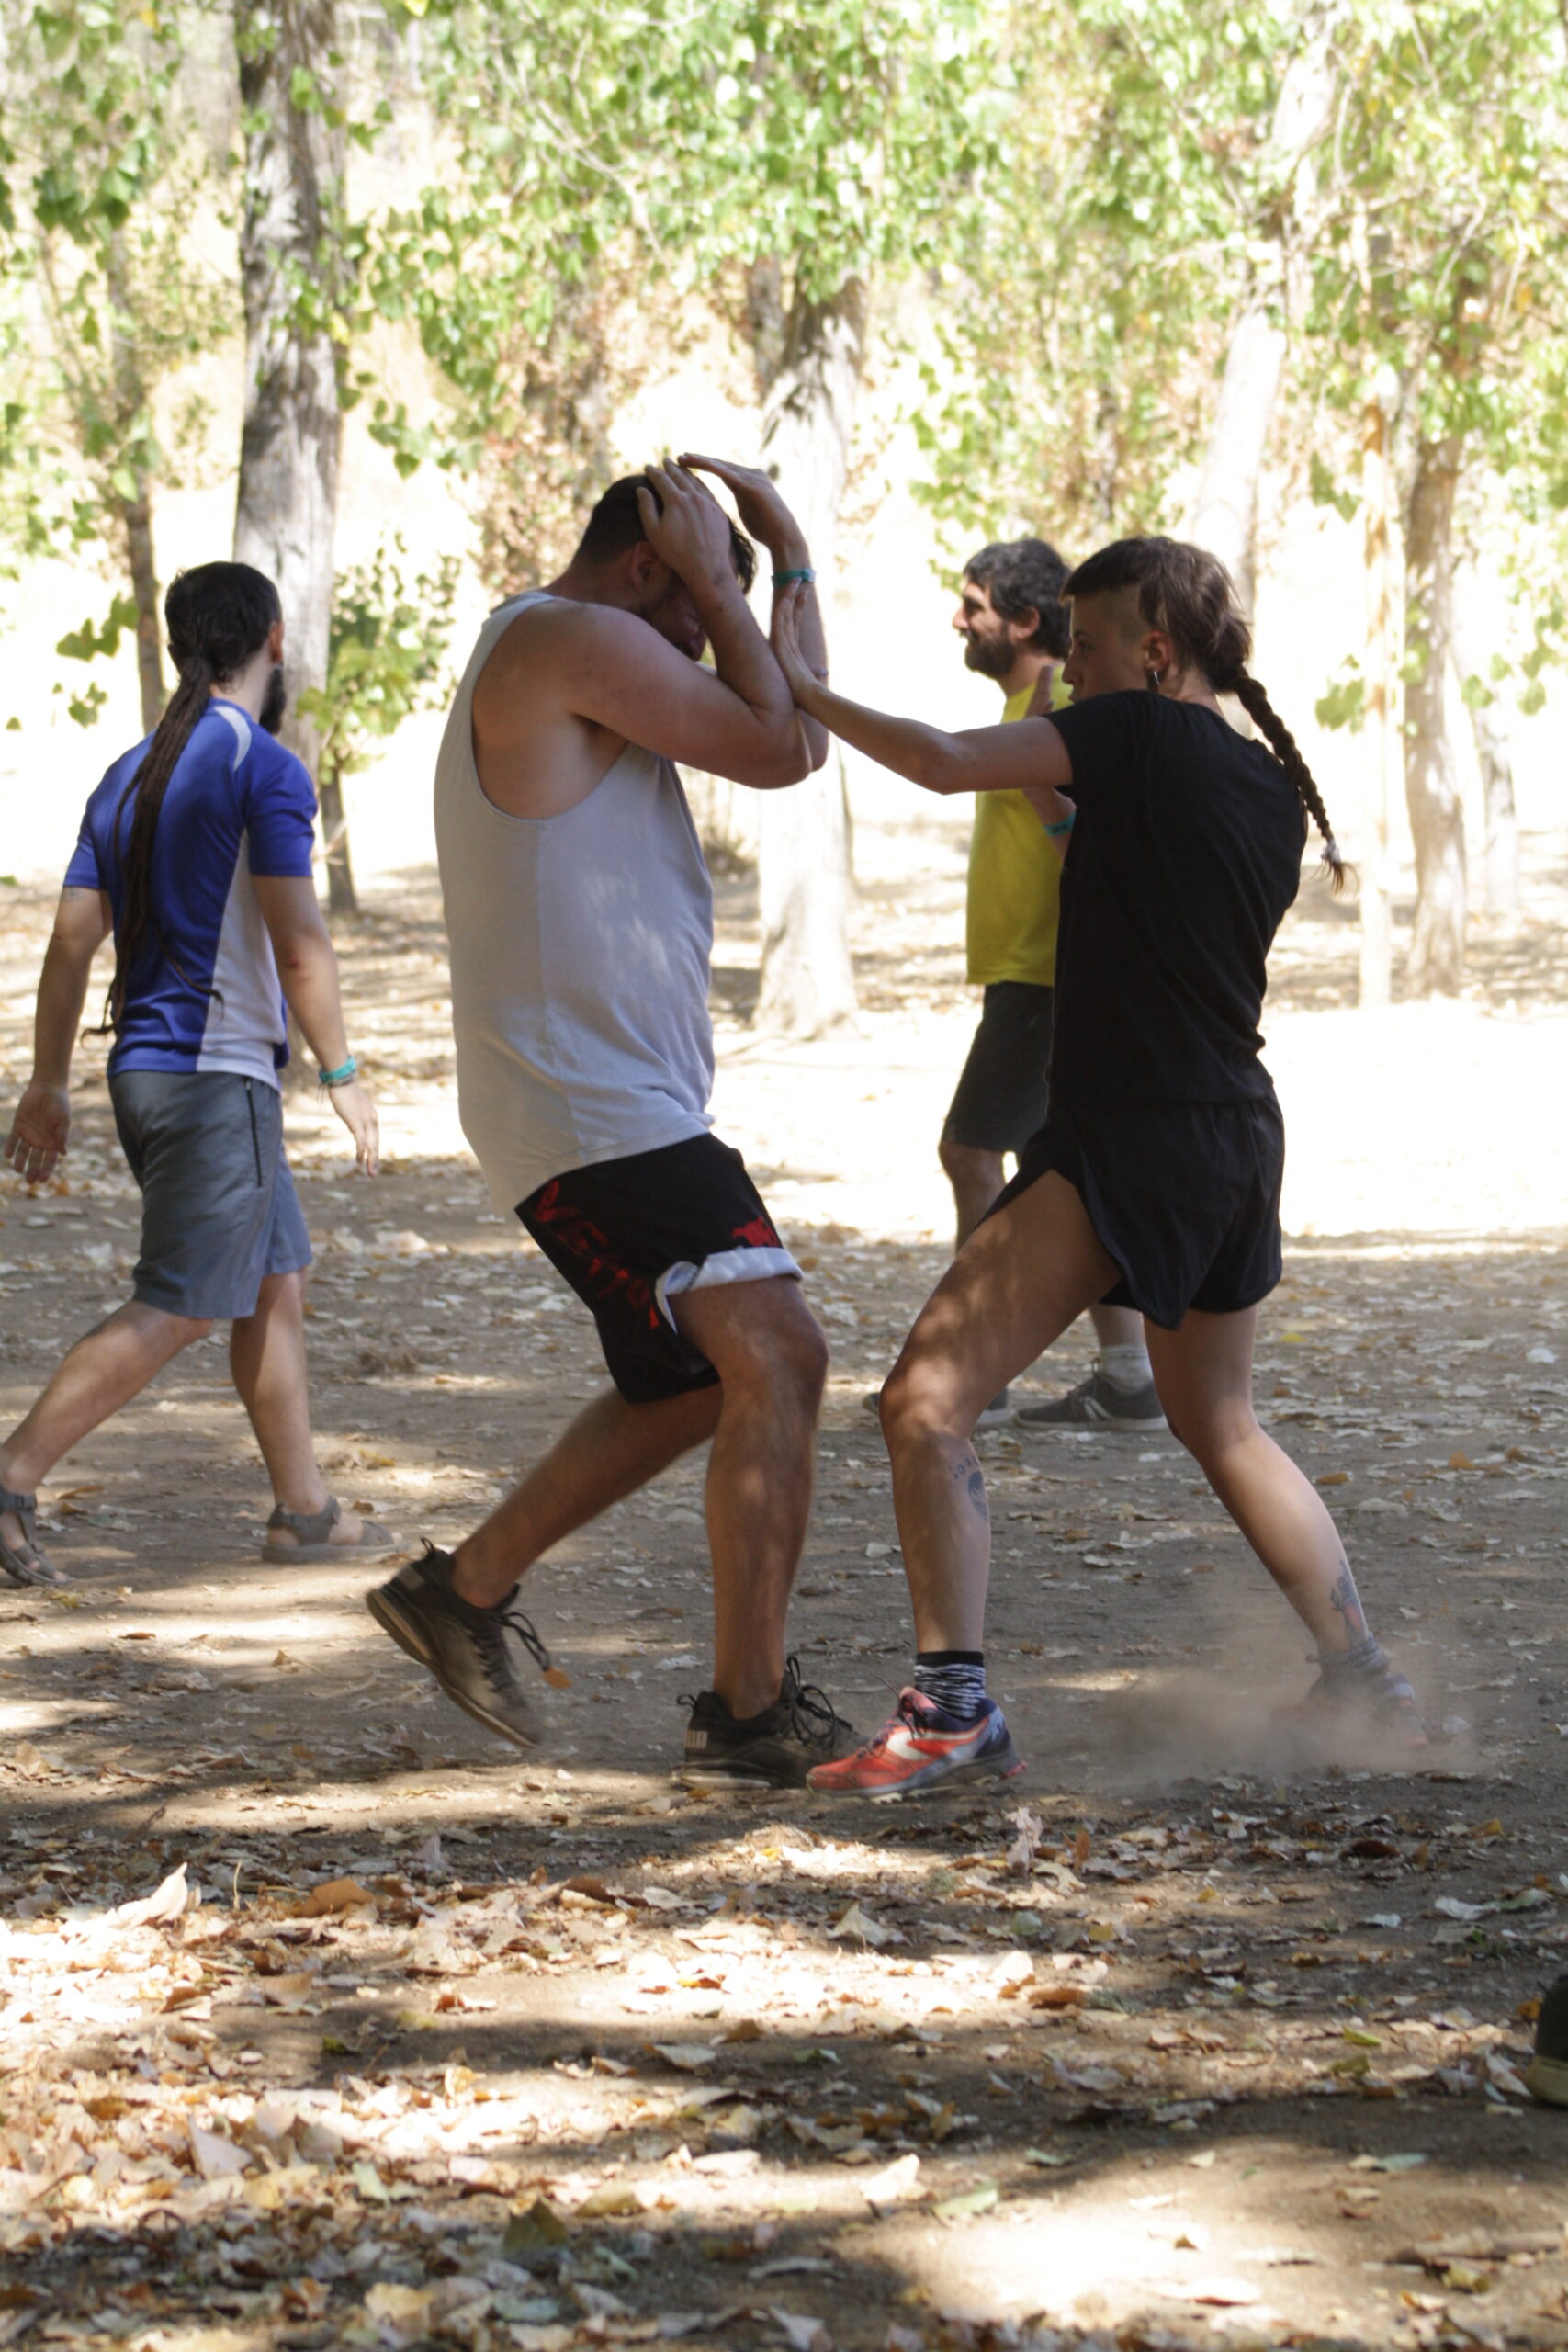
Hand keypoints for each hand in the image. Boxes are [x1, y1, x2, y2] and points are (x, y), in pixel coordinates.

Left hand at [4, 1082, 70, 1185]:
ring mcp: (29, 1134)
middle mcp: (40, 1141)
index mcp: (53, 1142)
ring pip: (23, 1152)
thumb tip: (64, 1153)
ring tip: (18, 1170)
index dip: (46, 1171)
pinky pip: (13, 1140)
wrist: (47, 1088)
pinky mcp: (18, 1126)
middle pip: (35, 1160)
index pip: (49, 1161)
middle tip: (30, 1181)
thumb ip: (62, 1136)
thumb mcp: (64, 1121)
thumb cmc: (60, 1104)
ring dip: (20, 1162)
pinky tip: (8, 1156)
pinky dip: (10, 1148)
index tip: (42, 1180)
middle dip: (32, 1171)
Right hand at [327, 1077, 378, 1175]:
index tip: (372, 1162)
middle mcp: (372, 1120)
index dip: (373, 1151)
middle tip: (374, 1174)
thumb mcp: (354, 1107)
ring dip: (370, 1160)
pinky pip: (360, 1140)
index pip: (375, 1138)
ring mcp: (365, 1121)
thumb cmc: (345, 1092)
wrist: (342, 1080)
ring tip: (370, 1171)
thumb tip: (354, 1129)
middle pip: (375, 1143)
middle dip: (374, 1160)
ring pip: (371, 1144)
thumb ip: (356, 1119)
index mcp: (372, 1116)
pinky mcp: (356, 1121)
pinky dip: (361, 1151)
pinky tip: (359, 1160)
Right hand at [637, 461, 737, 597]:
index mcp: (675, 500)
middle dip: (670, 466)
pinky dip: (699, 482)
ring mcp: (708, 502)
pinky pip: (707, 490)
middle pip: (679, 475)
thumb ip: (646, 508)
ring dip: (686, 471)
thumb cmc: (677, 553)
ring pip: (695, 481)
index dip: (653, 472)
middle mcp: (693, 496)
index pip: (661, 479)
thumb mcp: (654, 533)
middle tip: (664, 460)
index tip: (647, 467)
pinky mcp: (718, 510)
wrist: (708, 568)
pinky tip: (697, 482)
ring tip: (680, 466)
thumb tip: (641, 489)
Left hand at [678, 453, 808, 563]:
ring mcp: (754, 478)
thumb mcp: (744, 511)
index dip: (701, 467)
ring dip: (703, 461)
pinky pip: (732, 475)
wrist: (784, 537)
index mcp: (745, 481)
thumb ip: (736, 499)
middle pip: (719, 464)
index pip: (719, 470)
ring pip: (723, 466)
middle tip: (678, 457)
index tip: (682, 465)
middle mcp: (750, 475)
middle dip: (699, 460)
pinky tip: (702, 465)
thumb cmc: (765, 529)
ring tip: (685, 458)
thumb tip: (719, 501)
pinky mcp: (756, 486)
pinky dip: (716, 469)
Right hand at [769, 582, 824, 705]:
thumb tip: (824, 670)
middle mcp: (784, 643)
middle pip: (788, 613)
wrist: (806, 698)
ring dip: (788, 597)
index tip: (806, 590)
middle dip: (793, 594)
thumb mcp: (812, 677)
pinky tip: (784, 599)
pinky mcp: (779, 648)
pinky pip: (779, 625)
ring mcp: (781, 644)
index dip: (799, 604)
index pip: (794, 620)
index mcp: (791, 647)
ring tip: (795, 580)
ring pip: (783, 615)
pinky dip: (781, 612)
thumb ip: (816, 672)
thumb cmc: (806, 692)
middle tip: (800, 578)